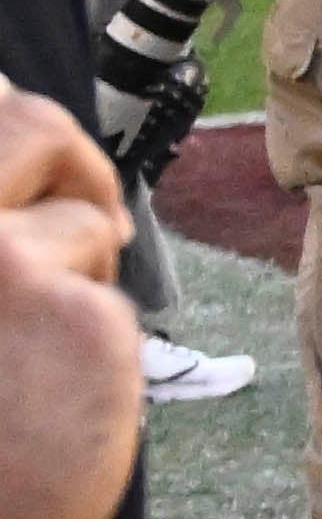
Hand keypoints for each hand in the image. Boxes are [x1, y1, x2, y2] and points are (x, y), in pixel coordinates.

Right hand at [0, 96, 140, 518]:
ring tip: (31, 346)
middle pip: (32, 125)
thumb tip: (16, 129)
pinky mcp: (74, 312)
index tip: (37, 150)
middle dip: (69, 161)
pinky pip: (110, 295)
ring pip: (85, 220)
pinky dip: (94, 336)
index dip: (13, 125)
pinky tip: (52, 393)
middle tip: (85, 212)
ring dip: (80, 269)